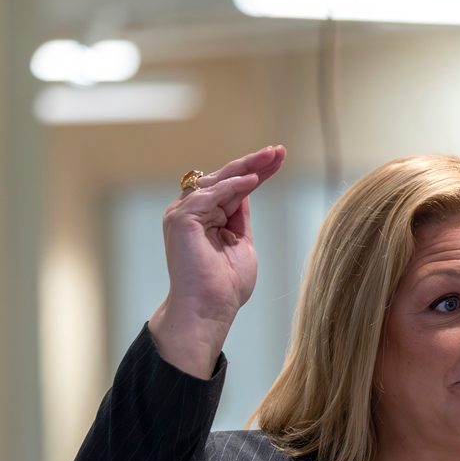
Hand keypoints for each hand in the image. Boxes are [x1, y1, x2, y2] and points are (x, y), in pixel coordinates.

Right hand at [155, 144, 285, 342]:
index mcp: (204, 217)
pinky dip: (232, 186)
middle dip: (253, 163)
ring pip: (218, 180)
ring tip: (271, 157)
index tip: (278, 159)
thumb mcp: (241, 243)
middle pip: (225, 178)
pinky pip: (209, 194)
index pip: (232, 188)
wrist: (209, 310)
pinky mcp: (181, 219)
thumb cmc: (226, 286)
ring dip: (246, 168)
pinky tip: (253, 180)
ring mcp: (182, 214)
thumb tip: (247, 189)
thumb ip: (240, 216)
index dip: (255, 173)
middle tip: (278, 150)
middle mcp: (191, 212)